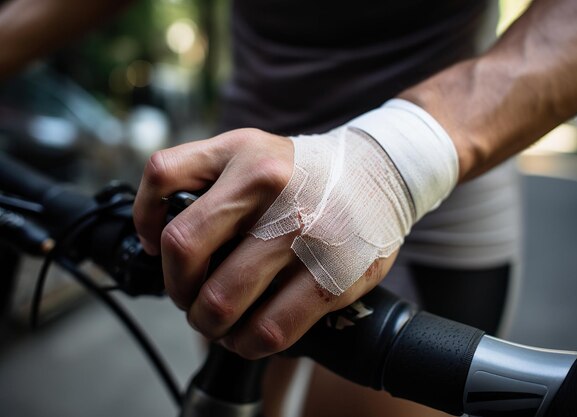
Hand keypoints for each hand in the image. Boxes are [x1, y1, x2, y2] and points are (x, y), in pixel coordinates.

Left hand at [133, 128, 395, 358]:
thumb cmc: (305, 173)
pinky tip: (250, 334)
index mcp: (244, 153)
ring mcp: (303, 231)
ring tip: (220, 321)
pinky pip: (269, 328)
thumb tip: (155, 238)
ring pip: (221, 300)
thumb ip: (202, 177)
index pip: (163, 176)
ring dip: (209, 323)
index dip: (144, 220)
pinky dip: (248, 342)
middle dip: (177, 287)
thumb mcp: (252, 149)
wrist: (381, 174)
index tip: (151, 246)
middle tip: (190, 298)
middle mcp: (271, 186)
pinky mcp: (333, 274)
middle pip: (183, 248)